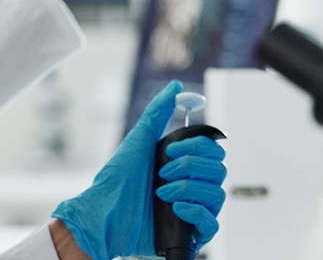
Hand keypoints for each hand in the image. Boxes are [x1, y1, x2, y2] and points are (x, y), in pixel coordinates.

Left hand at [52, 81, 226, 259]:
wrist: (103, 215)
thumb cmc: (117, 181)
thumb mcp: (138, 141)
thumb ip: (158, 112)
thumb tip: (175, 88)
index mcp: (184, 165)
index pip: (213, 150)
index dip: (197, 146)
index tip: (170, 149)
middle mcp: (192, 186)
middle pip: (219, 169)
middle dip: (191, 167)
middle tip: (164, 171)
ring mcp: (193, 209)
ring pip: (217, 193)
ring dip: (188, 188)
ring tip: (161, 192)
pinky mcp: (190, 232)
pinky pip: (212, 223)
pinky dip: (196, 212)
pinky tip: (175, 207)